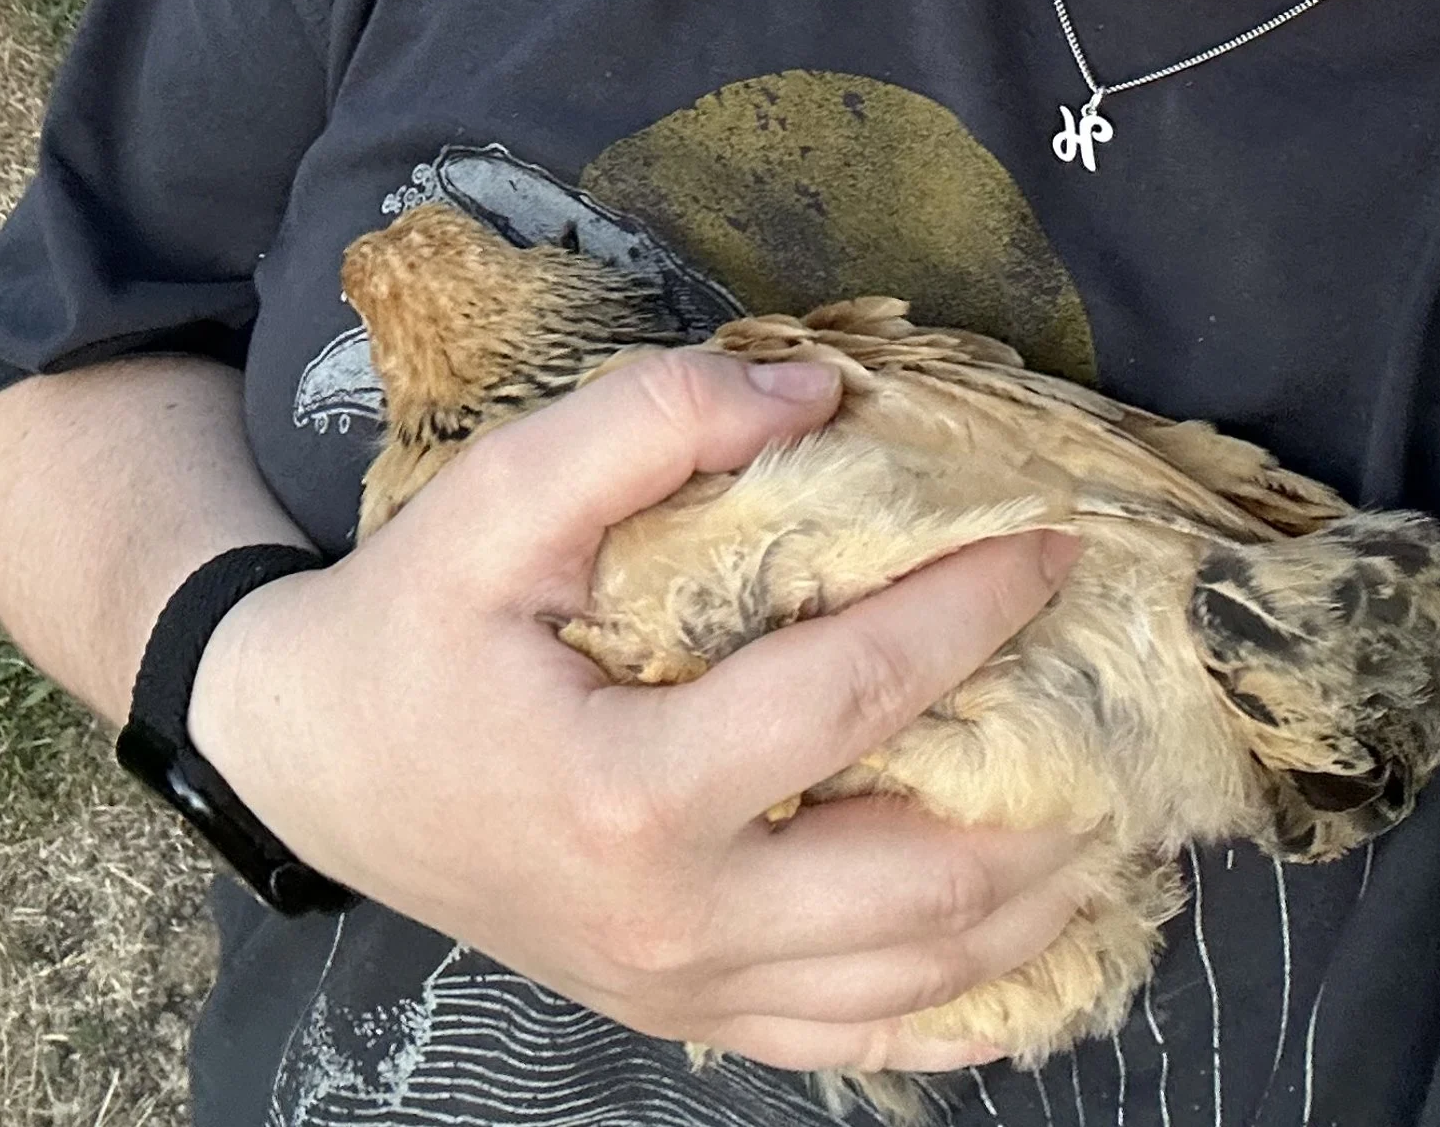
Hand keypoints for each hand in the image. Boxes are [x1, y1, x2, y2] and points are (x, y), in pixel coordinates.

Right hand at [187, 346, 1086, 1075]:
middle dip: (1050, 790)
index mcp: (632, 794)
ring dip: (1042, 904)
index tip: (1051, 545)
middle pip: (923, 883)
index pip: (851, 702)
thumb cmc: (411, 626)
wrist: (315, 766)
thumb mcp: (499, 499)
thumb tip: (815, 394)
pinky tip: (1049, 953)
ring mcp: (688, 991)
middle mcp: (677, 922)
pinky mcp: (691, 1015)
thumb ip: (648, 427)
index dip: (966, 615)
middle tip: (1125, 694)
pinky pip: (863, 1044)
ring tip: (1123, 808)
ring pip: (919, 984)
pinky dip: (972, 1011)